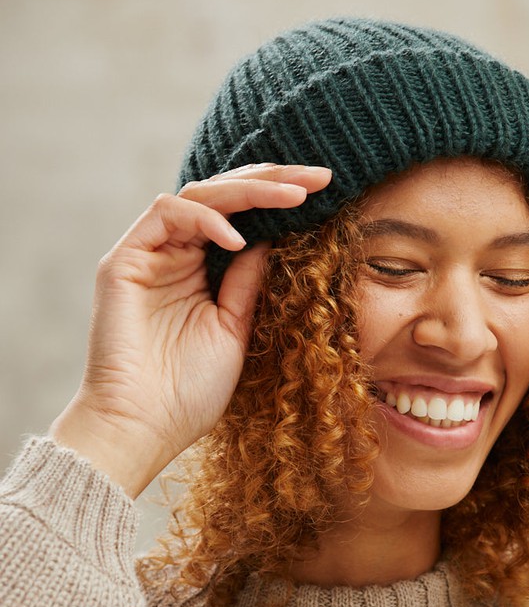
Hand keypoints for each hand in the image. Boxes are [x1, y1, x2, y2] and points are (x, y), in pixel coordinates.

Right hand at [50, 163, 332, 495]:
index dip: (280, 199)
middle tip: (320, 177)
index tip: (327, 191)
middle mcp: (173, 256)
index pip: (242, 217)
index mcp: (200, 272)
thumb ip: (249, 283)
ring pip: (198, 193)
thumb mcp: (236, 329)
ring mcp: (147, 255)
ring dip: (249, 190)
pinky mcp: (123, 261)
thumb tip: (272, 238)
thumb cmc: (189, 392)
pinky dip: (206, 219)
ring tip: (294, 198)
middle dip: (274, 180)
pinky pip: (167, 214)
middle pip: (223, 195)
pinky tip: (239, 241)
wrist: (144, 428)